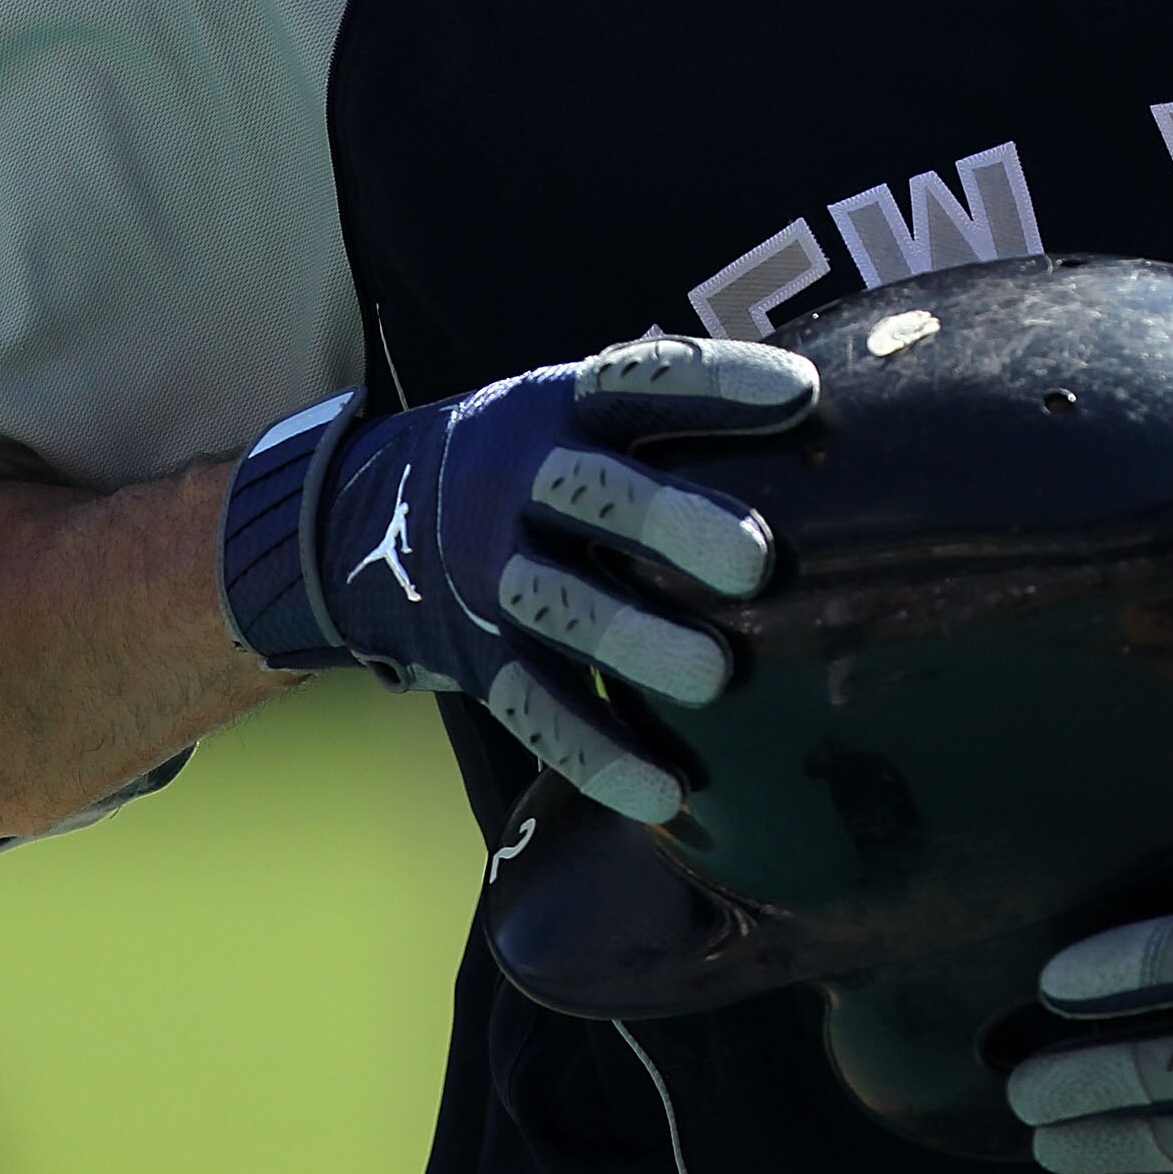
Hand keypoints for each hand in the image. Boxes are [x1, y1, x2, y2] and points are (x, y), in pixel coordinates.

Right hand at [223, 336, 817, 820]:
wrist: (362, 518)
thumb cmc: (532, 457)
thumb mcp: (570, 408)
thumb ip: (664, 406)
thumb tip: (810, 394)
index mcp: (557, 406)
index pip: (642, 380)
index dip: (718, 383)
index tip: (804, 394)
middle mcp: (516, 480)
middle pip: (596, 495)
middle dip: (674, 523)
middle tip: (757, 560)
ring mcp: (489, 571)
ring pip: (562, 608)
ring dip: (636, 643)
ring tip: (716, 676)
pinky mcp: (474, 657)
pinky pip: (533, 707)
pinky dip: (595, 754)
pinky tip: (664, 793)